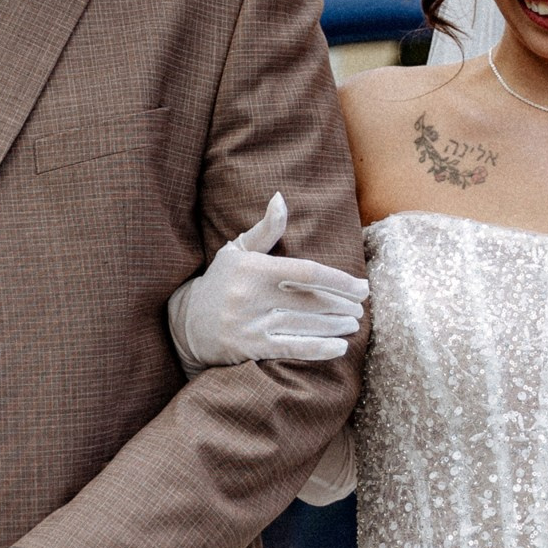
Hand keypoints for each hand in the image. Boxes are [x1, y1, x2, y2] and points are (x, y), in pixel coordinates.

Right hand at [167, 193, 368, 369]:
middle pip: (309, 300)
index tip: (362, 287)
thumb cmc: (222, 281)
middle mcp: (250, 295)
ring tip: (353, 324)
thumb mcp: (238, 251)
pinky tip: (340, 347)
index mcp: (254, 268)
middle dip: (340, 305)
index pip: (306, 272)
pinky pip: (290, 348)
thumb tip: (281, 198)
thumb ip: (266, 229)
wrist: (185, 322)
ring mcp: (249, 323)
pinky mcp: (247, 348)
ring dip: (334, 326)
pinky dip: (318, 349)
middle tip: (361, 309)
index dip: (339, 280)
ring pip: (303, 324)